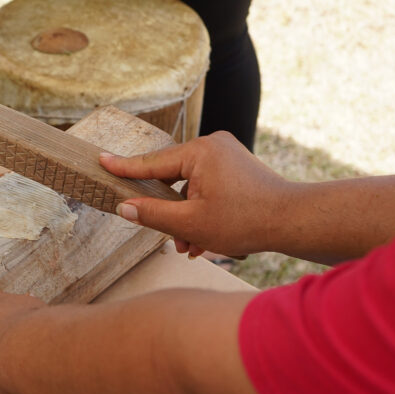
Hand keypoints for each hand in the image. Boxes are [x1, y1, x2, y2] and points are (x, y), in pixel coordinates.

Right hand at [99, 132, 292, 258]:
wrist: (293, 220)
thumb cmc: (246, 221)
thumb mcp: (191, 223)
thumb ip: (153, 214)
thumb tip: (125, 207)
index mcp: (199, 152)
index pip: (152, 164)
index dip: (124, 168)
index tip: (101, 160)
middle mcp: (212, 146)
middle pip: (173, 181)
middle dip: (170, 213)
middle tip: (171, 241)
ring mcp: (226, 155)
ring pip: (191, 189)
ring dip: (188, 218)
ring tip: (193, 247)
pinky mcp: (236, 167)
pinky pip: (207, 187)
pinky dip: (203, 211)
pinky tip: (205, 239)